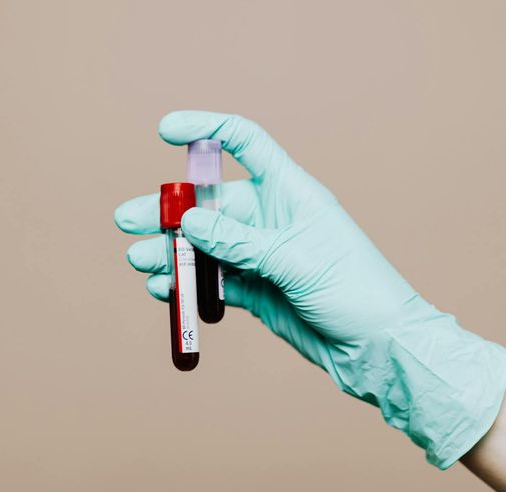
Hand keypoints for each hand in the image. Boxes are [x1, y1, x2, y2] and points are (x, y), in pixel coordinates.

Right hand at [115, 111, 505, 467]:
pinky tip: (165, 291)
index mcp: (289, 191)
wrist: (378, 347)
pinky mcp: (255, 290)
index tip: (165, 131)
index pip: (243, 143)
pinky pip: (212, 281)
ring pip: (204, 245)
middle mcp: (270, 218)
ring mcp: (260, 255)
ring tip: (141, 262)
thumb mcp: (295, 260)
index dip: (205, 130)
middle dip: (168, 210)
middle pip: (208, 203)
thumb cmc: (356, 290)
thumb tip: (189, 222)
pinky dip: (187, 286)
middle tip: (127, 220)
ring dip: (171, 251)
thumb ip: (240, 241)